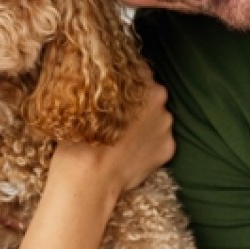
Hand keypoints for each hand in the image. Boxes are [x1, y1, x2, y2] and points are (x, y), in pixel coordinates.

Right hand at [49, 75, 173, 205]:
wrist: (89, 177)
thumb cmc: (81, 136)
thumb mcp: (85, 99)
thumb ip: (105, 87)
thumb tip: (103, 82)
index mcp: (140, 81)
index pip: (138, 71)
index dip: (126, 79)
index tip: (115, 88)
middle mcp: (160, 100)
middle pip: (150, 95)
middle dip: (137, 102)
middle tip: (116, 115)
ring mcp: (166, 126)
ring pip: (156, 118)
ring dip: (144, 124)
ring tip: (122, 137)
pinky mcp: (168, 150)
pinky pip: (159, 141)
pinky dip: (148, 145)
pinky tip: (130, 153)